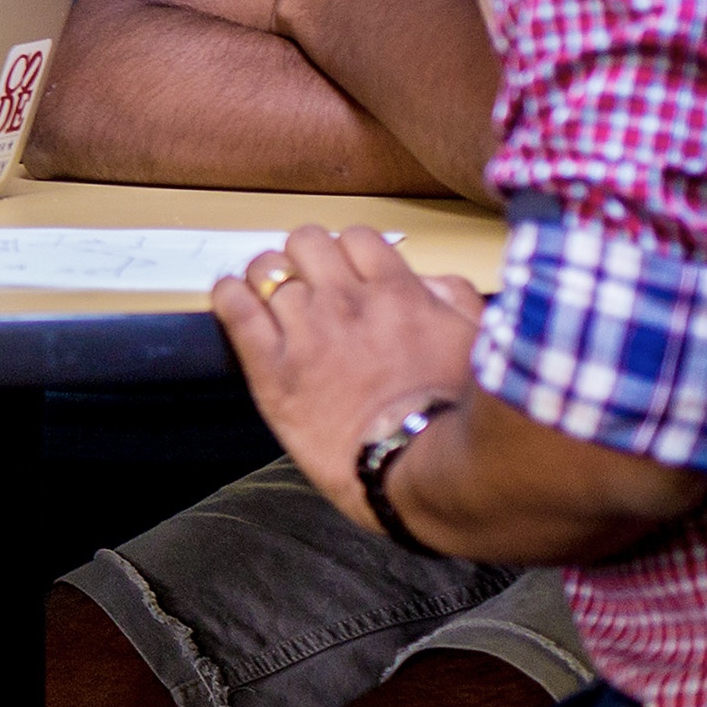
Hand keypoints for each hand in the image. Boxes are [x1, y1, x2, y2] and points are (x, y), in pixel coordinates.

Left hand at [209, 223, 486, 531]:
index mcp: (397, 292)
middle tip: (307, 284)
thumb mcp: (477, 343)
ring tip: (269, 297)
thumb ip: (453, 298)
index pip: (357, 238)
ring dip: (266, 278)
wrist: (419, 468)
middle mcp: (346, 302)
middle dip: (305, 258)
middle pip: (306, 242)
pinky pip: (234, 307)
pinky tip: (235, 301)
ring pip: (265, 269)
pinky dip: (229, 296)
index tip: (346, 272)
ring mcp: (305, 331)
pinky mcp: (271, 368)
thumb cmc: (455, 415)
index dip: (348, 252)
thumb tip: (426, 280)